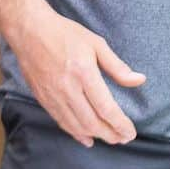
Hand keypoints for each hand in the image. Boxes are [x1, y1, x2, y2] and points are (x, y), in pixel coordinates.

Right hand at [8, 4, 145, 147]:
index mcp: (84, 73)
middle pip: (92, 122)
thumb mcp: (95, 43)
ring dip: (95, 136)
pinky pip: (61, 122)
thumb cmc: (63, 33)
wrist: (29, 30)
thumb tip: (139, 80)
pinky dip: (75, 133)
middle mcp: (68, 88)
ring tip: (109, 138)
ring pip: (77, 126)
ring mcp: (53, 95)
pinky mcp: (43, 98)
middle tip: (123, 138)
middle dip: (111, 135)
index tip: (130, 132)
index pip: (106, 108)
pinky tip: (86, 137)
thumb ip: (117, 66)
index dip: (120, 125)